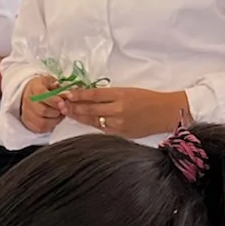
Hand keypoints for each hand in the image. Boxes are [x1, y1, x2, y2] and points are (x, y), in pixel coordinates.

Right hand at [19, 75, 66, 135]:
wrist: (32, 94)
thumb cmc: (45, 87)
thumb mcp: (52, 81)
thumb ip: (59, 87)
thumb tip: (66, 94)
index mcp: (35, 86)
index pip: (42, 94)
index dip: (53, 100)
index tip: (62, 103)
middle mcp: (28, 100)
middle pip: (42, 110)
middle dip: (56, 111)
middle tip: (64, 109)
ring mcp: (27, 112)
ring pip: (42, 122)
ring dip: (54, 120)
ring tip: (59, 114)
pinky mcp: (29, 123)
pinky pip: (41, 128)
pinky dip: (50, 125)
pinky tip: (54, 119)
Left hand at [61, 86, 187, 138]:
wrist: (165, 113)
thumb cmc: (148, 99)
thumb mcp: (129, 91)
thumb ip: (110, 95)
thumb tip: (90, 96)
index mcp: (121, 95)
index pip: (94, 94)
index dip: (79, 94)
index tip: (67, 93)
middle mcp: (118, 110)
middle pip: (90, 109)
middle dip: (73, 106)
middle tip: (60, 104)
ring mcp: (118, 124)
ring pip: (93, 120)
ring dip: (79, 116)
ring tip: (66, 112)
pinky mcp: (121, 134)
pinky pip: (102, 129)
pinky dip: (91, 124)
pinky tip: (82, 121)